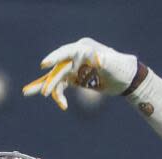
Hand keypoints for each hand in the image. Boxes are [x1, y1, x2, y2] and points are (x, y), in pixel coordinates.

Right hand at [22, 38, 138, 110]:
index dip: (54, 57)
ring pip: (57, 77)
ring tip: (35, 94)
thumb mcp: (115, 65)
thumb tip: (99, 59)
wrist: (126, 78)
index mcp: (83, 49)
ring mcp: (74, 68)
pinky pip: (62, 86)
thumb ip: (106, 61)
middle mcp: (76, 57)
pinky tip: (62, 105)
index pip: (66, 52)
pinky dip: (59, 94)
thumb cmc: (121, 67)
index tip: (44, 64)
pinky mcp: (75, 78)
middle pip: (59, 68)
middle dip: (51, 81)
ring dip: (51, 88)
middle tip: (44, 93)